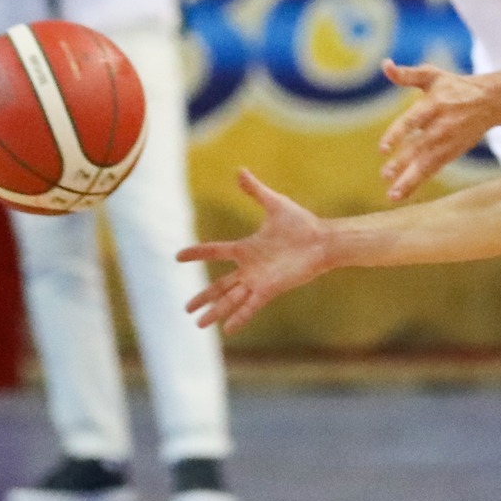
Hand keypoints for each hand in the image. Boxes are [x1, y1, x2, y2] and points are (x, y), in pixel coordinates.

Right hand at [180, 171, 332, 331]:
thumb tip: (239, 170)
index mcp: (247, 249)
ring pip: (231, 299)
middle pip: (220, 285)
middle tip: (185, 308)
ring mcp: (259, 280)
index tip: (177, 256)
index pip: (215, 252)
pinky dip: (239, 317)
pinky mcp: (269, 289)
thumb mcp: (274, 204)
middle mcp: (250, 268)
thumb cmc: (302, 224)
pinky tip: (227, 330)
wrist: (323, 240)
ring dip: (215, 312)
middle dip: (203, 297)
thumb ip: (255, 190)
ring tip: (198, 324)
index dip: (197, 254)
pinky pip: (250, 306)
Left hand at [378, 60, 500, 199]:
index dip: (398, 134)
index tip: (383, 148)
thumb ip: (407, 75)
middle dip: (403, 162)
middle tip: (385, 174)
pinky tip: (400, 195)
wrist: (491, 101)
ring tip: (392, 195)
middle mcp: (440, 127)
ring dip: (409, 180)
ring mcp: (447, 143)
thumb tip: (385, 65)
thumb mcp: (433, 76)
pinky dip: (416, 183)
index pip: (412, 121)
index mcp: (433, 106)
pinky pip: (432, 170)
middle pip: (419, 148)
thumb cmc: (456, 87)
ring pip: (426, 164)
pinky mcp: (451, 154)